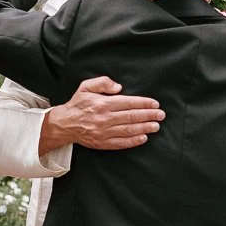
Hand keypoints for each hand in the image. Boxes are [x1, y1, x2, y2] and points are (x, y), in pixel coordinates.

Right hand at [39, 76, 163, 154]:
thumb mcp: (86, 86)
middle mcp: (104, 118)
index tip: (155, 104)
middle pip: (132, 117)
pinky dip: (134, 141)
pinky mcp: (102, 143)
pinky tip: (143, 137)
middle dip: (149, 115)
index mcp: (102, 103)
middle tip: (161, 115)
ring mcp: (104, 132)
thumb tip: (119, 87)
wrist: (65, 124)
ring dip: (145, 128)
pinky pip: (121, 143)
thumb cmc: (78, 104)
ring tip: (156, 126)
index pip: (128, 103)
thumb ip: (103, 82)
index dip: (144, 103)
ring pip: (129, 130)